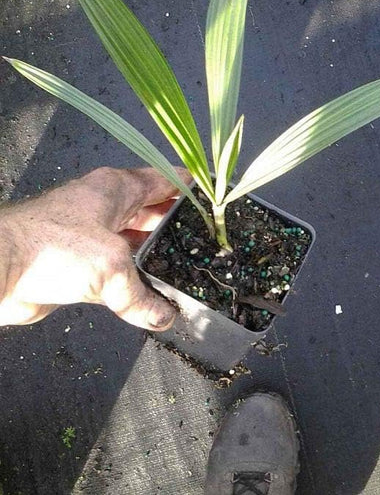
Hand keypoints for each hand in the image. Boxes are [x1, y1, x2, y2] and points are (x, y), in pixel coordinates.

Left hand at [0, 166, 190, 329]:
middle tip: (205, 238)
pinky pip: (116, 268)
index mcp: (115, 188)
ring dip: (154, 254)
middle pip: (150, 210)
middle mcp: (104, 206)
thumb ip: (140, 295)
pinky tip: (150, 294)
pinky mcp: (78, 262)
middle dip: (175, 224)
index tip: (213, 196)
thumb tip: (162, 315)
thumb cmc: (50, 247)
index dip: (189, 187)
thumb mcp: (110, 268)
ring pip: (133, 240)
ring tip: (184, 267)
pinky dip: (133, 278)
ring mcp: (90, 233)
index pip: (162, 180)